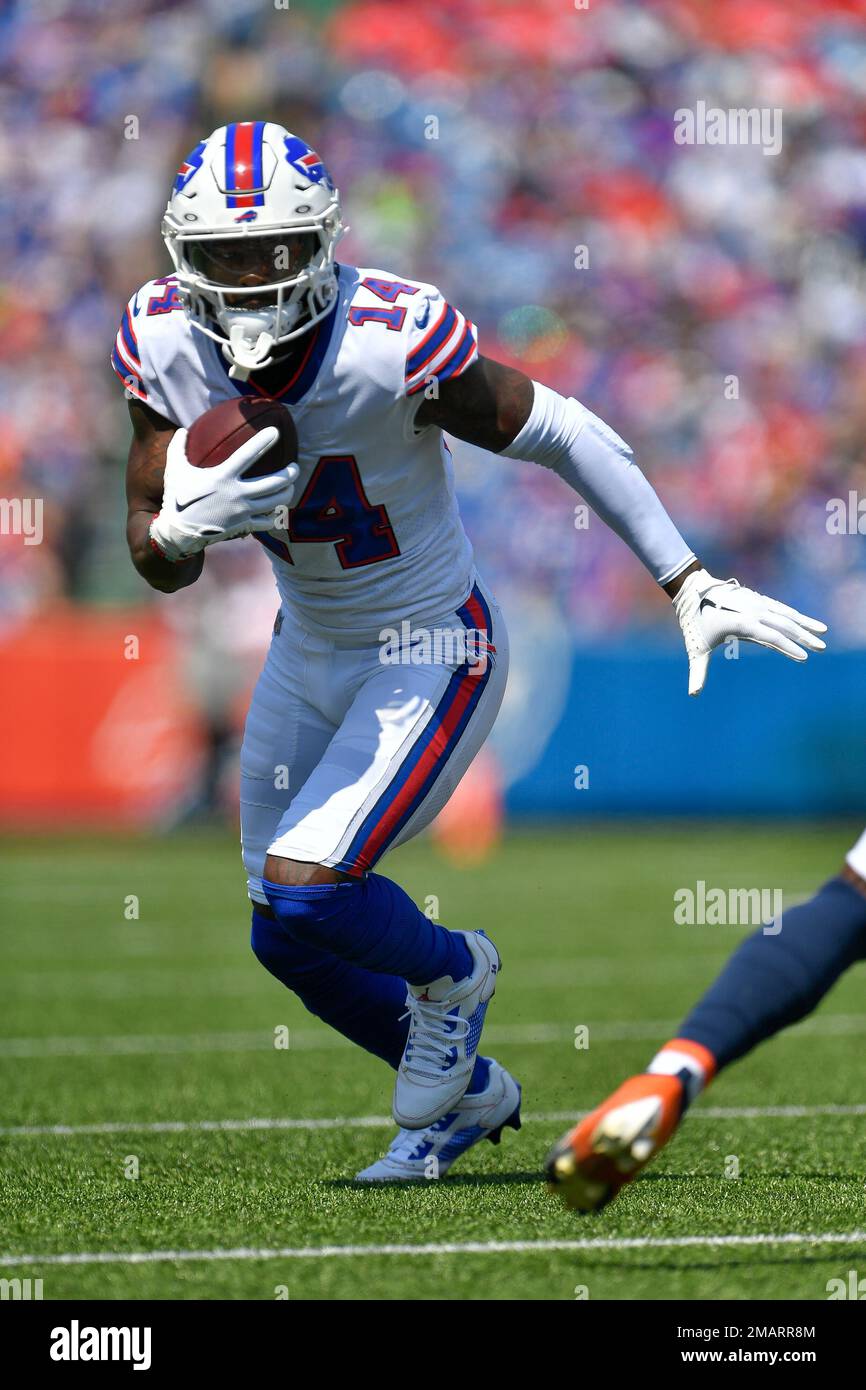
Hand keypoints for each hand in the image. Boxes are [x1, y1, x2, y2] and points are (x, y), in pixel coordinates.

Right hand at [149, 426, 298, 561]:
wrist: (178, 533)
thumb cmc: (176, 498)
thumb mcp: (175, 471)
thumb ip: (177, 448)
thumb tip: (181, 430)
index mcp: (222, 476)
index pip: (248, 454)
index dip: (263, 441)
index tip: (276, 432)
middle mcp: (237, 494)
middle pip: (274, 482)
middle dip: (290, 474)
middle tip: (295, 467)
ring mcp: (243, 511)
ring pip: (276, 502)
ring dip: (287, 493)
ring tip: (290, 487)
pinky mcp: (244, 526)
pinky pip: (267, 520)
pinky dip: (274, 515)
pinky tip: (276, 509)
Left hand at [672, 567, 826, 695]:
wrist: (693, 591)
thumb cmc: (694, 624)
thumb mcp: (696, 649)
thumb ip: (698, 672)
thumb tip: (693, 694)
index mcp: (742, 623)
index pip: (771, 637)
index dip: (788, 648)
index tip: (804, 658)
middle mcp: (753, 611)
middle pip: (784, 624)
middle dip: (804, 637)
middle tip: (822, 648)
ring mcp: (756, 603)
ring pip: (786, 613)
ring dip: (804, 623)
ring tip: (823, 631)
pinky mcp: (757, 599)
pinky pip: (780, 607)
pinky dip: (794, 615)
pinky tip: (805, 622)